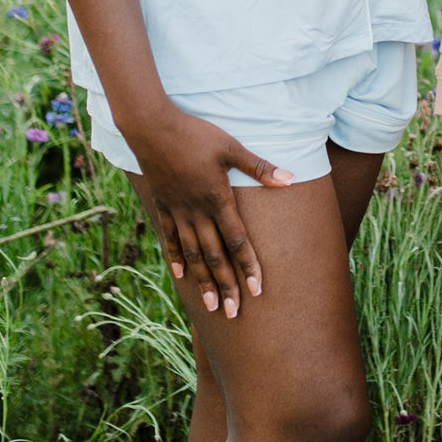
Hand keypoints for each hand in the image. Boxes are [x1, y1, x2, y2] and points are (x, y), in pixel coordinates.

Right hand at [124, 105, 293, 315]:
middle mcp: (197, 212)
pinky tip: (180, 275)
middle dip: (226, 286)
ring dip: (202, 282)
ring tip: (210, 306)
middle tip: (232, 313)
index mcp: (218, 200)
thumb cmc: (196, 134)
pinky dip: (176, 257)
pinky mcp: (163, 206)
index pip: (237, 241)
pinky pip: (171, 238)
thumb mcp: (231, 147)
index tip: (256, 291)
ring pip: (193, 255)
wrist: (152, 128)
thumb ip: (259, 167)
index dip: (247, 267)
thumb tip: (290, 179)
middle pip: (215, 257)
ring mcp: (178, 212)